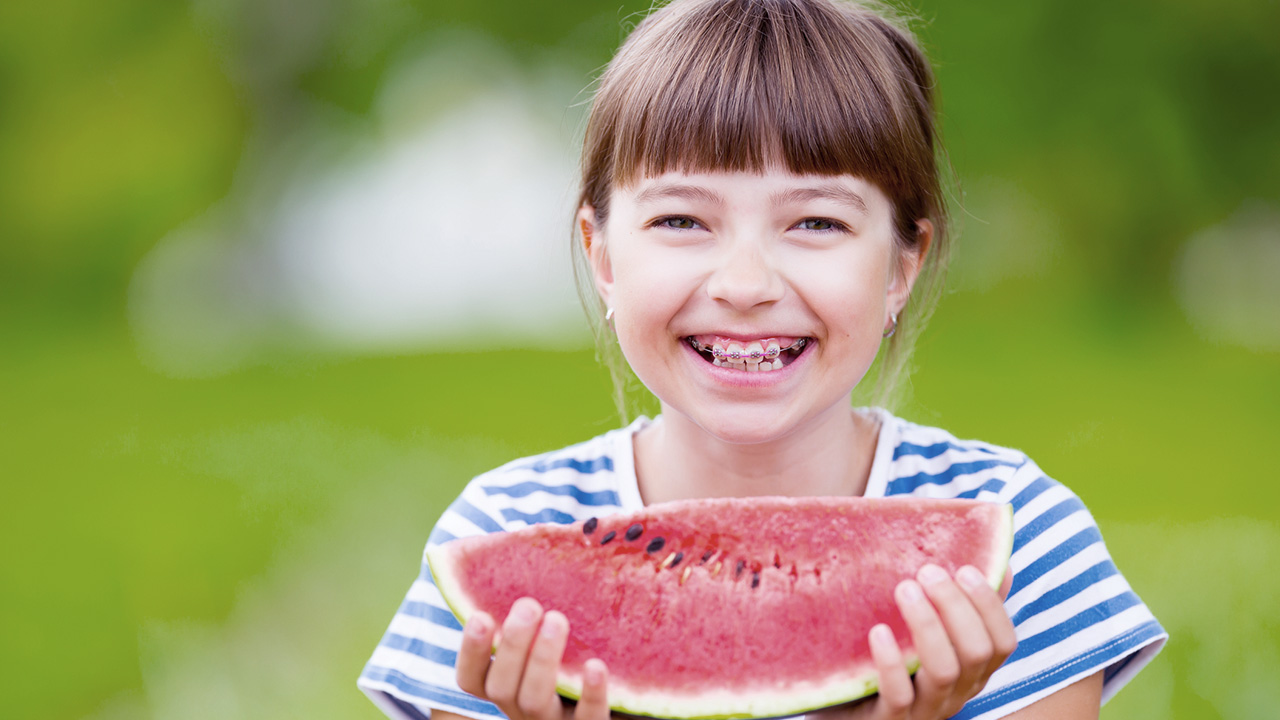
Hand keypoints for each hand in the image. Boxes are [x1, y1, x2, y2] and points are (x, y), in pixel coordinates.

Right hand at [456, 597, 611, 719]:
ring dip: (542, 660)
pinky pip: (587, 719)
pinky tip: (596, 665)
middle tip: (528, 605)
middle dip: (511, 645)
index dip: (471, 650)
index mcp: (505, 684)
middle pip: (501, 687)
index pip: (470, 678)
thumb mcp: (547, 632)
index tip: (480, 615)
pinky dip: (591, 694)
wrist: (622, 700)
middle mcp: (521, 708)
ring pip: (535, 701)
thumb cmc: (575, 650)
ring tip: (557, 620)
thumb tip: (535, 536)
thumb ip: (533, 604)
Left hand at [820, 564, 1017, 719]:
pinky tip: (878, 631)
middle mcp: (956, 693)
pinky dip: (891, 662)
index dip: (990, 606)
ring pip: (943, 671)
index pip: (1002, 642)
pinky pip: (898, 694)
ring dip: (928, 625)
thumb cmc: (888, 663)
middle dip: (956, 606)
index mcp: (971, 671)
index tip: (965, 569)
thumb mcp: (925, 634)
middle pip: (977, 652)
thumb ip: (957, 606)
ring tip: (904, 588)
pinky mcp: (889, 719)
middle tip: (927, 571)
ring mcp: (925, 709)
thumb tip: (999, 564)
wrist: (845, 709)